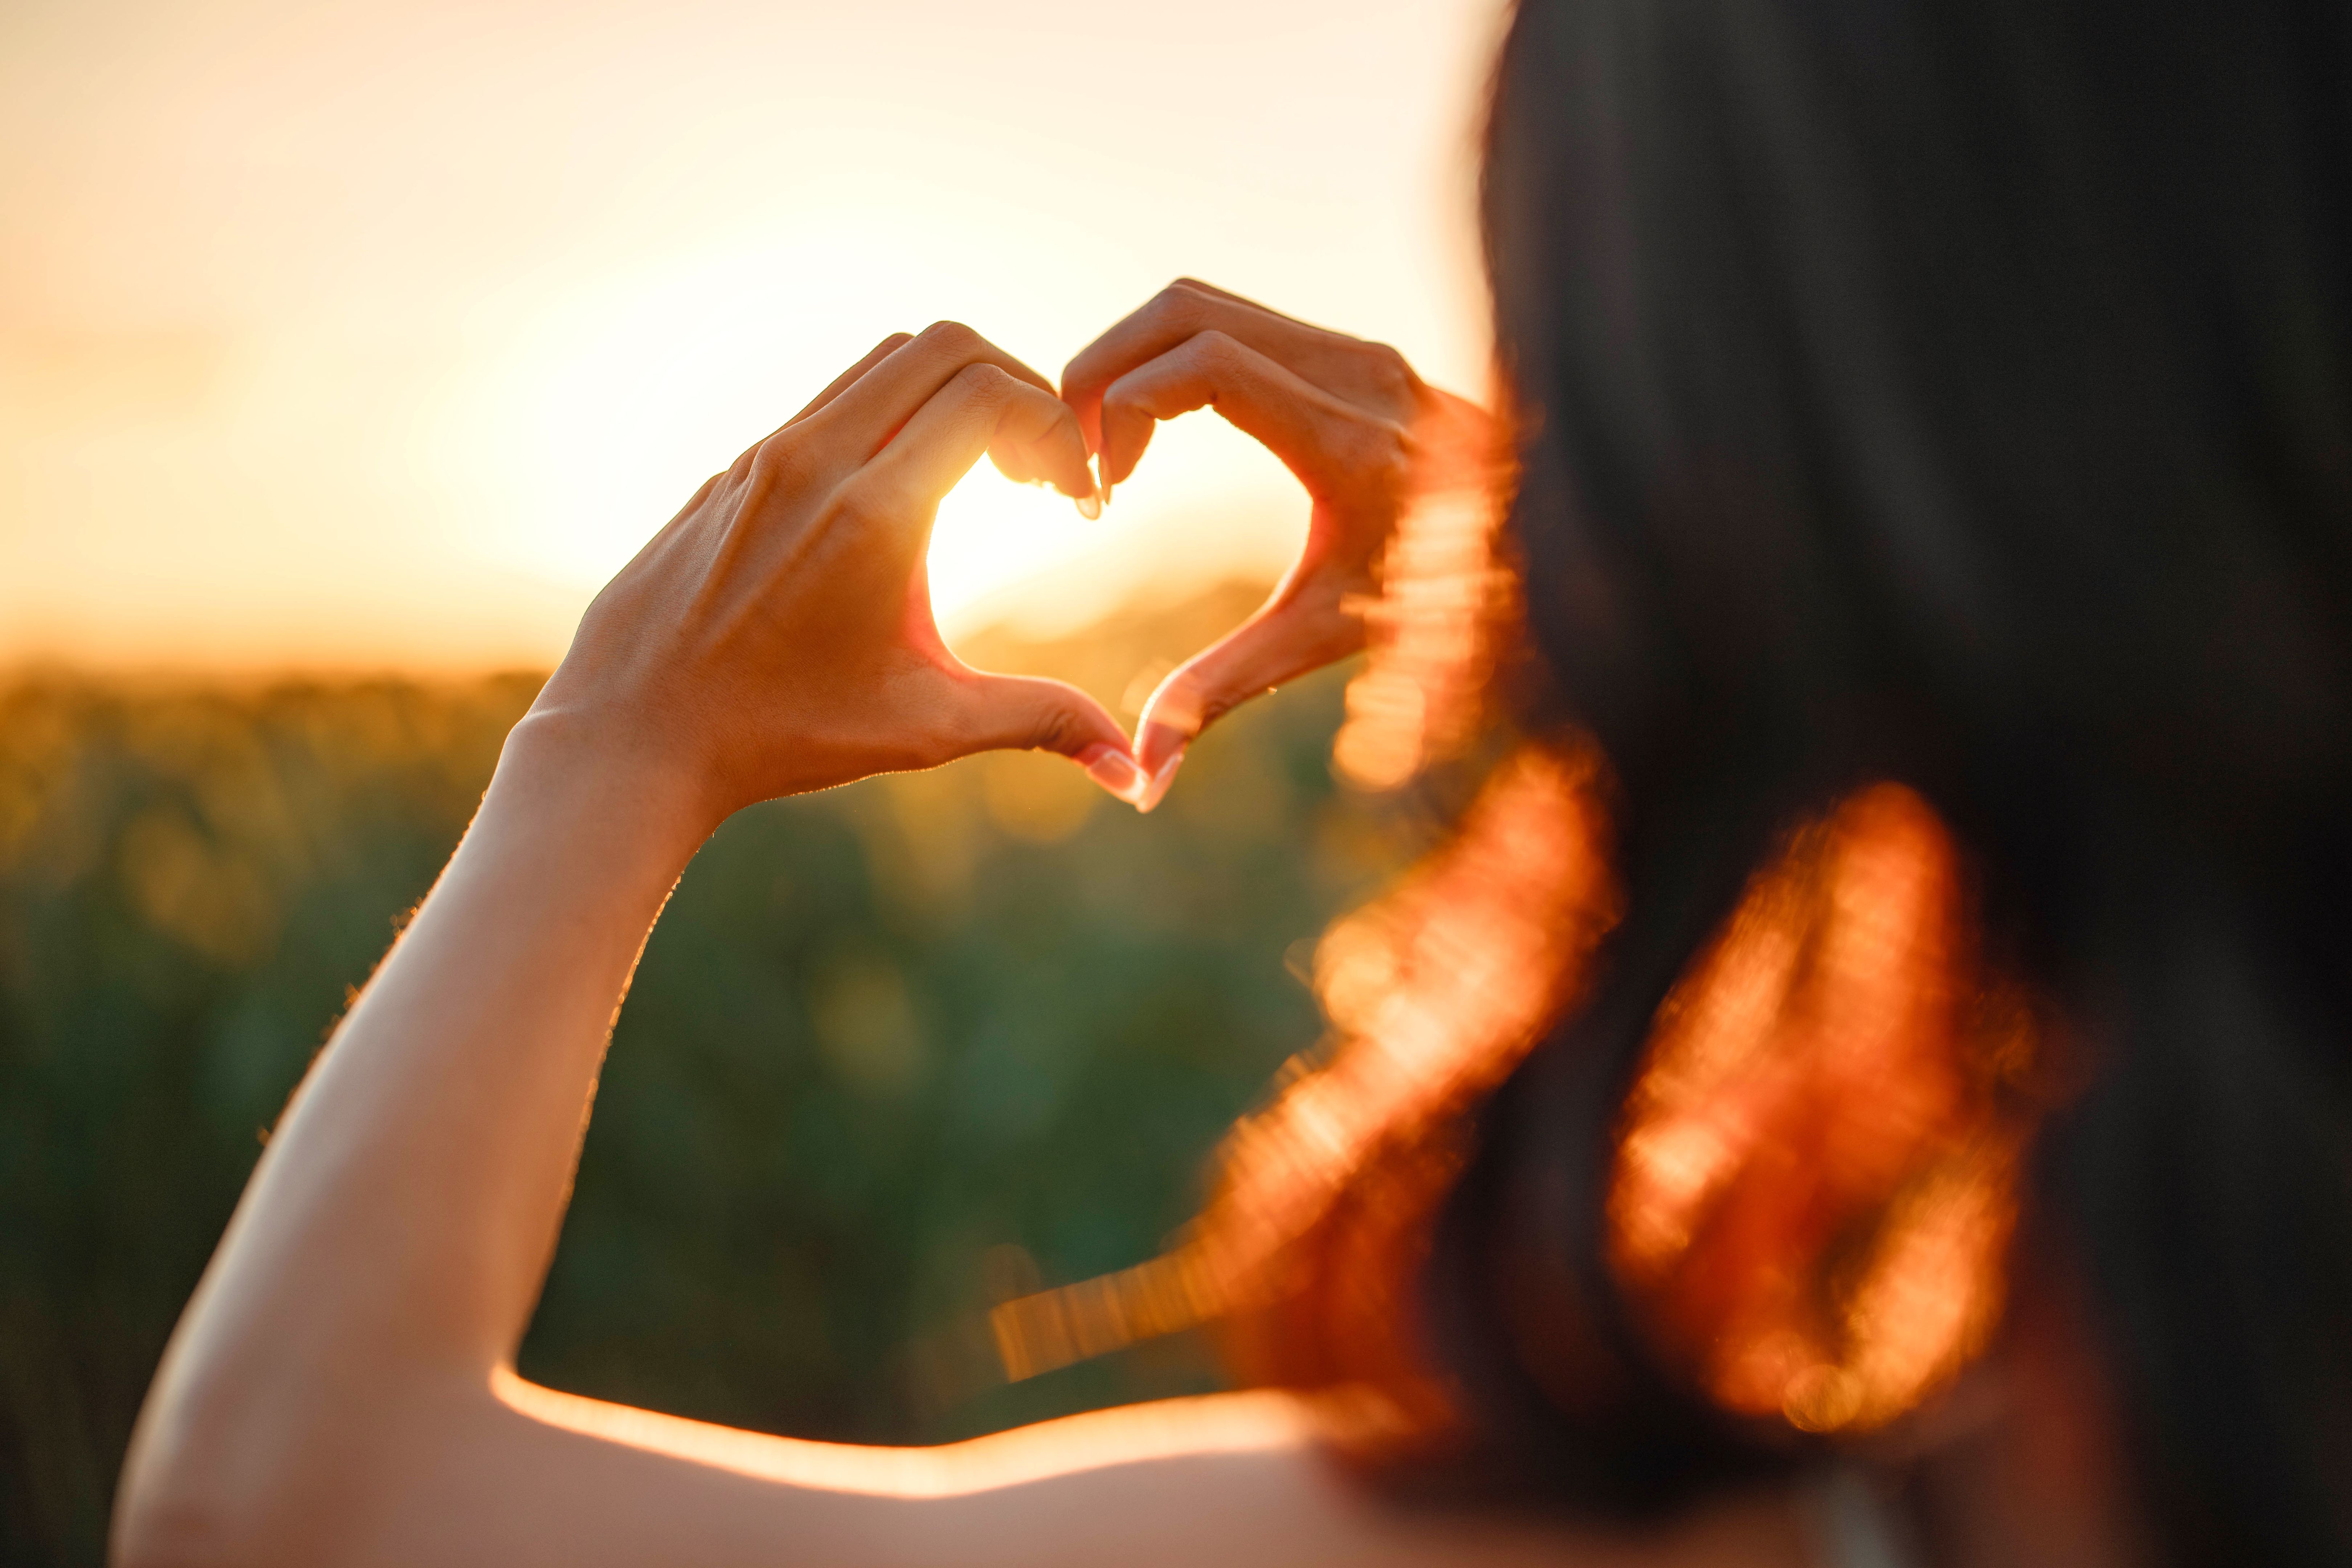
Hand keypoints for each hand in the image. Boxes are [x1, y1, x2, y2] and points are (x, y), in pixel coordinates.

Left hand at [529, 322, 1147, 830]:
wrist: (637, 731)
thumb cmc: (782, 734)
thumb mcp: (925, 729)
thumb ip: (1038, 725)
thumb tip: (1133, 773)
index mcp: (873, 512)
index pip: (991, 394)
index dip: (1057, 430)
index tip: (1074, 499)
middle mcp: (815, 460)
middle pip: (946, 347)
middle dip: (1018, 389)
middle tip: (1039, 470)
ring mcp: (767, 455)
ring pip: (884, 361)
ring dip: (952, 394)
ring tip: (983, 472)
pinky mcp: (737, 467)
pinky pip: (833, 399)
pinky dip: (893, 416)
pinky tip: (908, 493)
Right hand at [1059, 279, 1494, 808]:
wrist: (1545, 549)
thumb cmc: (1444, 603)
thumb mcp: (1326, 642)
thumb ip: (1224, 692)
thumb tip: (1144, 780)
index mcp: (1350, 440)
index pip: (1205, 365)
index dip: (1124, 407)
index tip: (1101, 486)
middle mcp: (1356, 373)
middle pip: (1185, 312)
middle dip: (1104, 369)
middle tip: (1074, 453)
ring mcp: (1357, 350)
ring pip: (1203, 304)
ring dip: (1133, 358)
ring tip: (1103, 441)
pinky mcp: (1352, 349)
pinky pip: (1234, 320)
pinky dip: (1172, 356)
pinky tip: (1155, 428)